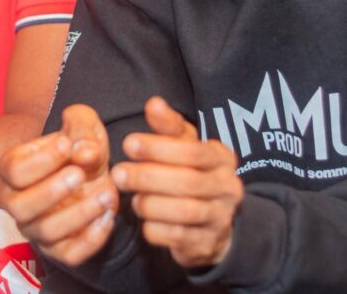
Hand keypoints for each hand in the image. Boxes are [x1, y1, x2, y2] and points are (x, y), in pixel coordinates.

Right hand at [0, 104, 118, 265]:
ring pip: (46, 232)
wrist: (91, 172)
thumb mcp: (82, 124)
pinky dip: (91, 239)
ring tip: (106, 193)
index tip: (66, 144)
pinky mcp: (58, 249)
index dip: (40, 160)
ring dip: (78, 214)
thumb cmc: (78, 146)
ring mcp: (36, 228)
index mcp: (14, 169)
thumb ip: (82, 130)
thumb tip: (85, 153)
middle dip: (51, 191)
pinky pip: (70, 254)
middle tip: (79, 175)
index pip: (14, 170)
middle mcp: (17, 202)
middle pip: (20, 207)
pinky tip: (109, 215)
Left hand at [112, 96, 242, 268]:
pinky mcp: (208, 244)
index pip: (193, 151)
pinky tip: (144, 221)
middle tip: (118, 173)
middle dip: (148, 177)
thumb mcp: (184, 146)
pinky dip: (156, 229)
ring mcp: (221, 218)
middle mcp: (228, 187)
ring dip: (150, 204)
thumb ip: (168, 126)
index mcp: (222, 158)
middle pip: (188, 182)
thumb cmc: (192, 174)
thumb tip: (154, 103)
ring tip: (132, 199)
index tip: (128, 143)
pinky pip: (178, 237)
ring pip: (184, 212)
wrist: (214, 223)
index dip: (159, 147)